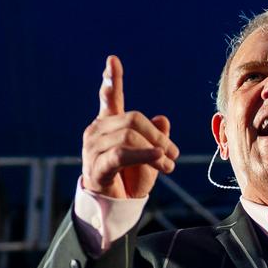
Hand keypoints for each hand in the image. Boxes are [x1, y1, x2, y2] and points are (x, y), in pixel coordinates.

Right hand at [81, 55, 178, 198]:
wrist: (118, 207)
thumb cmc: (132, 179)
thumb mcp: (150, 155)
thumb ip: (155, 136)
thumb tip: (162, 119)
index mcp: (109, 125)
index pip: (109, 98)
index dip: (111, 80)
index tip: (113, 60)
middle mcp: (97, 132)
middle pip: (133, 120)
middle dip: (159, 137)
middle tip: (175, 155)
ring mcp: (93, 148)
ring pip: (129, 136)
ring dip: (156, 151)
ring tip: (169, 166)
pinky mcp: (96, 166)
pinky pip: (122, 154)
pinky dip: (144, 155)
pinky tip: (159, 158)